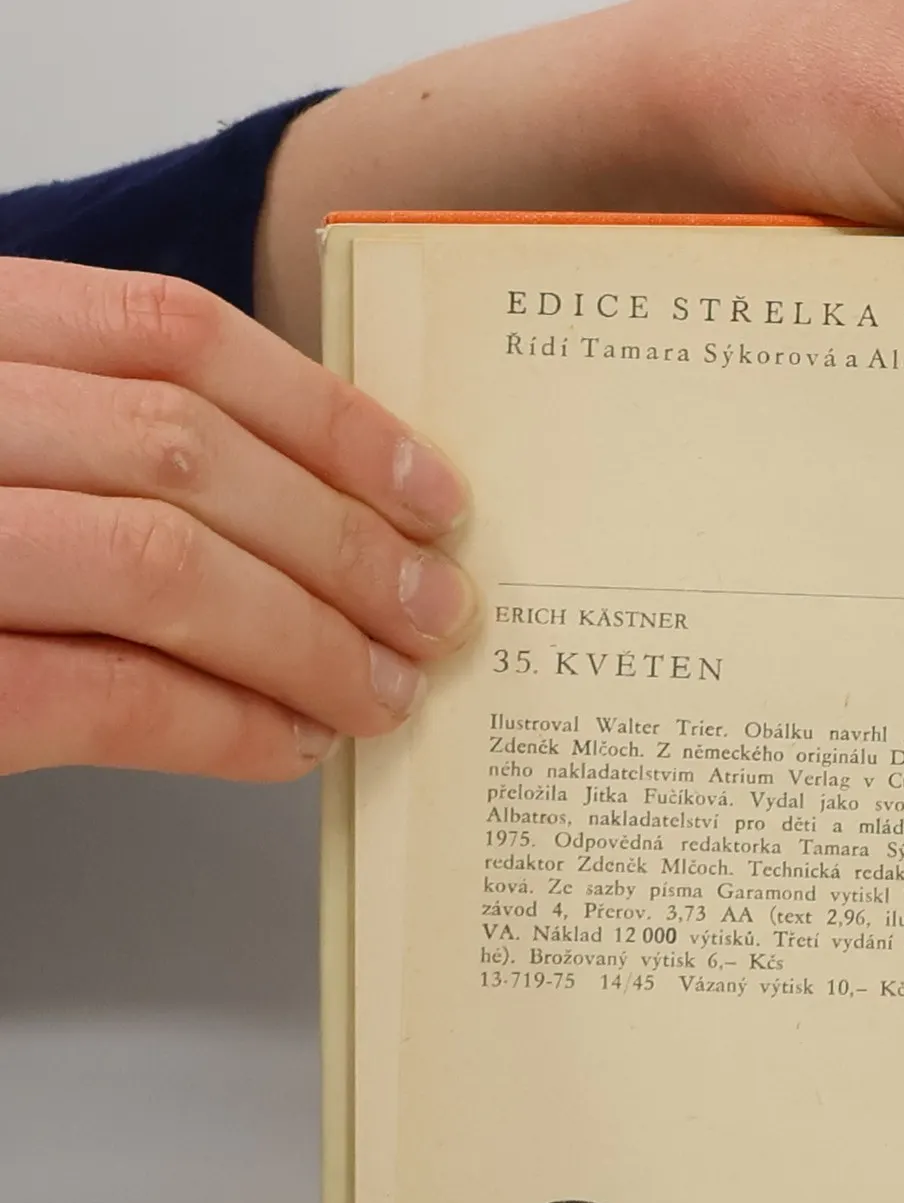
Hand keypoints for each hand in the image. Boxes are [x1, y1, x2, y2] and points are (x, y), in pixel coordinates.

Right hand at [0, 260, 475, 778]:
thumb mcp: (7, 442)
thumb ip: (101, 439)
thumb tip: (314, 506)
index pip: (168, 333)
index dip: (328, 416)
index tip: (429, 491)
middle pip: (185, 453)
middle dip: (344, 544)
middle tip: (436, 611)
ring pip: (160, 566)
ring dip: (307, 640)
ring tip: (383, 691)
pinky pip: (104, 692)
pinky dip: (223, 725)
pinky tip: (288, 743)